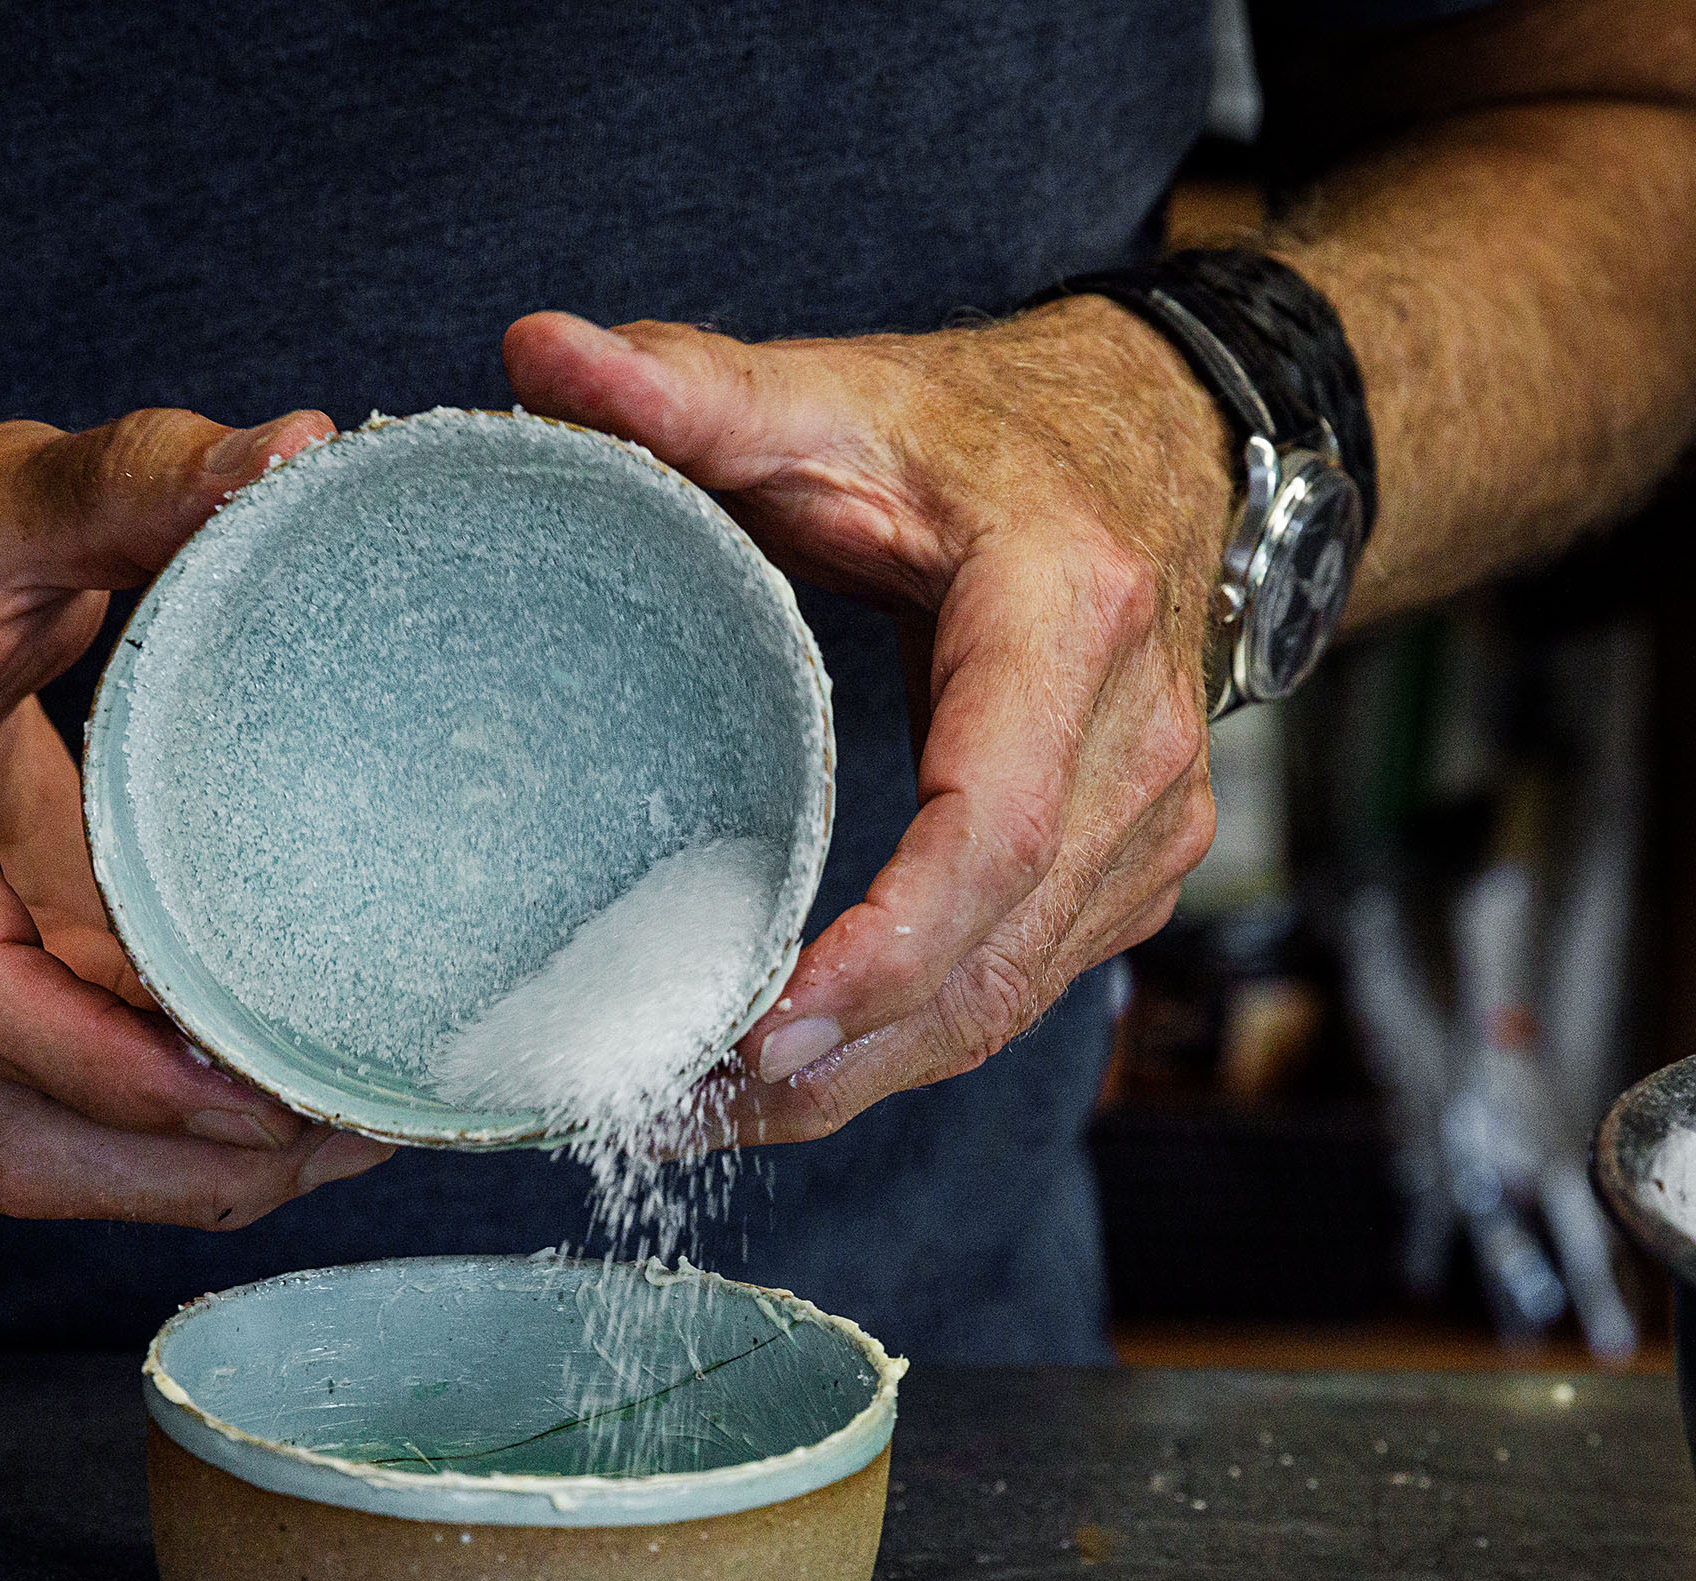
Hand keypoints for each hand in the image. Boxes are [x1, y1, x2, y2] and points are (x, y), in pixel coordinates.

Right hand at [0, 411, 397, 1223]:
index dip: (113, 1070)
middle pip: (12, 1131)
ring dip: (183, 1179)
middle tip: (351, 1131)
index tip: (255, 1089)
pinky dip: (171, 1141)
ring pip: (33, 1157)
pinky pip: (60, 1119)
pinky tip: (294, 1101)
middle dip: (179, 1165)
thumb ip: (137, 477)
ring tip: (346, 1138)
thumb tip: (299, 451)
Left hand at [502, 306, 1235, 1142]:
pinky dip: (907, 1050)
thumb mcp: (839, 399)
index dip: (879, 960)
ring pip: (1009, 1006)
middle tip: (677, 1110)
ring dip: (864, 1082)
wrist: (1160, 448)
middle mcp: (1139, 744)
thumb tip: (534, 351)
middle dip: (841, 1064)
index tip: (756, 1036)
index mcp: (1067, 623)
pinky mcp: (1132, 873)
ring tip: (705, 1113)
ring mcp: (1153, 824)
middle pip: (993, 962)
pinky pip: (1020, 996)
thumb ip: (690, 387)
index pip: (987, 837)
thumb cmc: (982, 437)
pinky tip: (792, 1076)